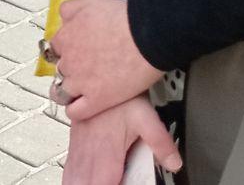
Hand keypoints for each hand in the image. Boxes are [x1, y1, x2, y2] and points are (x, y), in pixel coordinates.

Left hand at [54, 0, 163, 120]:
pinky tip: (85, 105)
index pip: (56, 47)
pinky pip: (76, 111)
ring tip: (83, 89)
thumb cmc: (123, 17)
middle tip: (88, 68)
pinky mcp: (97, 100)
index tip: (78, 51)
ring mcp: (81, 83)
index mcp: (66, 38)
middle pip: (61, 69)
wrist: (148, 37)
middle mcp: (69, 61)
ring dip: (69, 90)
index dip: (68, 49)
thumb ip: (71, 9)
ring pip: (63, 92)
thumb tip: (63, 19)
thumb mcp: (91, 2)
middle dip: (71, 68)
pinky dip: (76, 110)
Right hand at [62, 96, 180, 184]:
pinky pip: (69, 166)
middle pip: (83, 184)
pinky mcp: (75, 140)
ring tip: (90, 182)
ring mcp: (79, 146)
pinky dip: (73, 177)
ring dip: (80, 184)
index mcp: (106, 153)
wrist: (99, 70)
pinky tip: (79, 179)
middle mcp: (89, 152)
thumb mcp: (146, 117)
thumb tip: (174, 163)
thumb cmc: (121, 94)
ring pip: (73, 177)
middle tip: (105, 182)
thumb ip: (160, 142)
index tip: (116, 184)